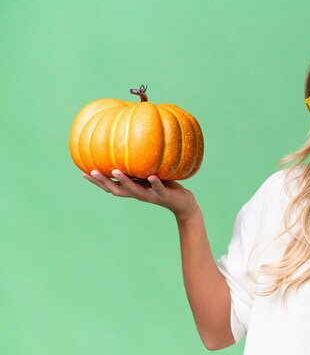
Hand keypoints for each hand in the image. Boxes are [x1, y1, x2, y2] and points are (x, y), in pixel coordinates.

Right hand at [82, 169, 198, 219]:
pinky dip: (154, 182)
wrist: (182, 203)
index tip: (83, 172)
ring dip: (125, 181)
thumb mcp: (148, 177)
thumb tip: (126, 151)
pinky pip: (159, 188)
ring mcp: (151, 195)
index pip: (111, 187)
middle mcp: (139, 194)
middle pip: (118, 190)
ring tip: (116, 171)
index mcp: (133, 190)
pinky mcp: (164, 195)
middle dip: (104, 182)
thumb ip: (138, 169)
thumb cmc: (163, 186)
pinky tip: (151, 176)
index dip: (97, 182)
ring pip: (135, 190)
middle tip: (91, 172)